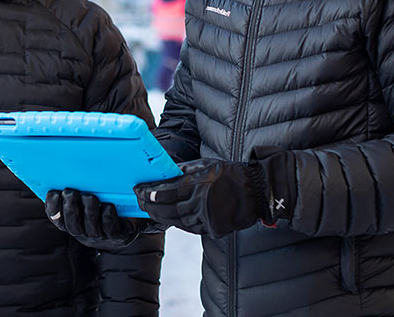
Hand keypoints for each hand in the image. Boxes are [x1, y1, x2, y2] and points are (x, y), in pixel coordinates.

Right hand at [45, 188, 144, 249]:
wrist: (130, 219)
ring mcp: (100, 236)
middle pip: (72, 224)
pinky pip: (110, 228)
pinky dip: (108, 216)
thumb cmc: (103, 204)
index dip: (52, 207)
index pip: (56, 219)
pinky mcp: (117, 235)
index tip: (54, 192)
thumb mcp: (86, 199)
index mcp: (72, 222)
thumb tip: (62, 171)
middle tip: (70, 192)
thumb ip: (75, 190)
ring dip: (89, 210)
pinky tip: (108, 205)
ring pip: (90, 227)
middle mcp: (83, 232)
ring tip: (89, 196)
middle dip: (70, 207)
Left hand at [134, 154, 290, 237]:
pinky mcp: (212, 229)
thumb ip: (182, 171)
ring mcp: (206, 219)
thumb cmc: (229, 174)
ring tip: (150, 210)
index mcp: (197, 185)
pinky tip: (168, 217)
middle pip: (165, 209)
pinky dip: (176, 222)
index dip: (147, 193)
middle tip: (139, 201)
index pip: (164, 192)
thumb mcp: (204, 164)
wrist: (255, 192)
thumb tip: (162, 174)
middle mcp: (200, 204)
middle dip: (149, 206)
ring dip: (160, 216)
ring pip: (175, 221)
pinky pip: (188, 228)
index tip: (137, 190)